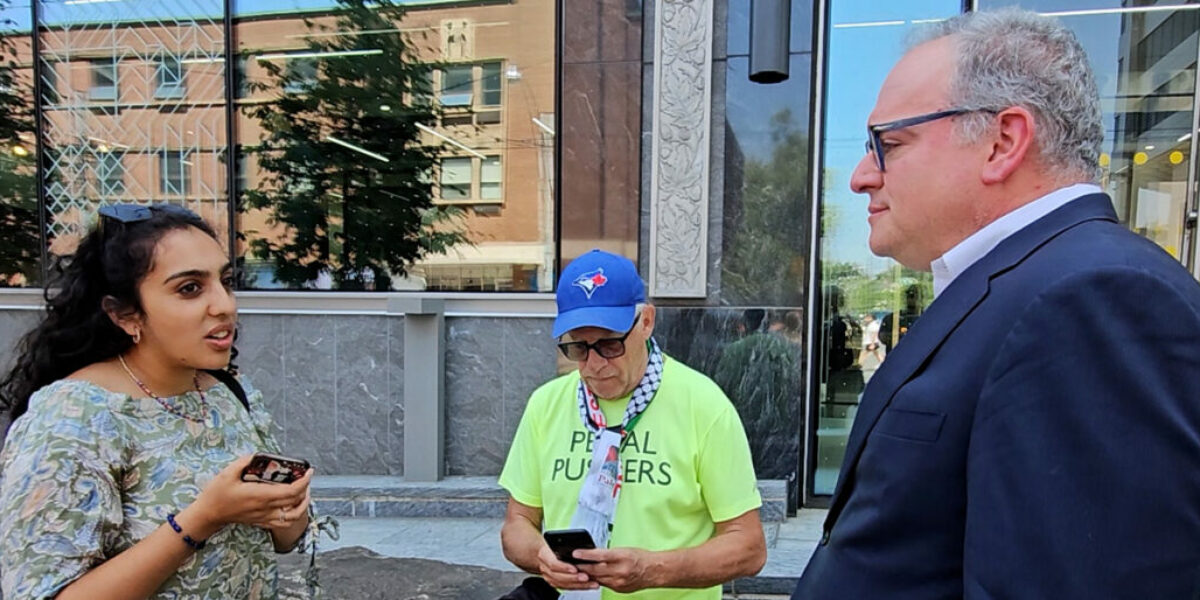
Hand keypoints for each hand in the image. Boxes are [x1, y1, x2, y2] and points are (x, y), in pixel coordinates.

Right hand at [183, 455, 313, 537]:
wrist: (208, 515)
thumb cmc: (217, 494)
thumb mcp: (227, 473)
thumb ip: (244, 462)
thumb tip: (258, 455)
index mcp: (261, 495)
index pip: (292, 491)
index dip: (304, 481)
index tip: (309, 471)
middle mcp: (266, 508)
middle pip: (296, 502)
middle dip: (306, 489)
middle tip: (306, 477)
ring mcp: (265, 517)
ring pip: (293, 516)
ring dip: (303, 505)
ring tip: (304, 492)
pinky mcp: (262, 521)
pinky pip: (284, 523)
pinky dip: (294, 515)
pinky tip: (293, 505)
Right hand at [535, 544, 596, 590]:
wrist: (543, 551)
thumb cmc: (552, 544)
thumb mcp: (557, 540)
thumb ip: (566, 544)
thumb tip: (583, 546)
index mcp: (544, 555)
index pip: (553, 563)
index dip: (564, 567)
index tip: (575, 568)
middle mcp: (544, 568)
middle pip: (558, 576)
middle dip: (573, 578)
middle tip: (586, 577)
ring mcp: (548, 576)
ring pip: (563, 584)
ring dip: (578, 585)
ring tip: (592, 583)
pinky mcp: (554, 582)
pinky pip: (566, 587)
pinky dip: (577, 587)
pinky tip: (588, 585)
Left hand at [575, 547, 655, 593]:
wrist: (654, 571)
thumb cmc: (640, 558)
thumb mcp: (624, 550)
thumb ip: (608, 553)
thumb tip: (592, 555)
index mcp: (621, 557)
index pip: (599, 556)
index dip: (585, 555)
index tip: (575, 553)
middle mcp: (620, 570)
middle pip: (595, 569)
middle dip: (582, 566)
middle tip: (571, 563)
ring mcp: (619, 582)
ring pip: (597, 578)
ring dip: (587, 574)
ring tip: (578, 570)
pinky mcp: (618, 589)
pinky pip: (603, 584)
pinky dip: (597, 580)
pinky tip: (591, 576)